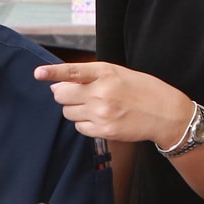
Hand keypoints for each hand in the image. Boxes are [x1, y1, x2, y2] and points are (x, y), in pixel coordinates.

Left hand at [35, 61, 193, 148]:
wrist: (165, 113)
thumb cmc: (142, 89)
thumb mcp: (118, 73)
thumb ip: (90, 75)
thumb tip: (60, 83)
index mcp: (105, 73)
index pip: (72, 71)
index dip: (52, 73)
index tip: (38, 73)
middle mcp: (101, 92)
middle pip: (62, 95)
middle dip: (63, 94)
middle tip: (76, 94)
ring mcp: (101, 113)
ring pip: (68, 112)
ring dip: (74, 109)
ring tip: (94, 105)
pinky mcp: (104, 131)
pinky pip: (79, 127)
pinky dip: (84, 123)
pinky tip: (99, 118)